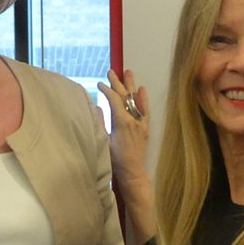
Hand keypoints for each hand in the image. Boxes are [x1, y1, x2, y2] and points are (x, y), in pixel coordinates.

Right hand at [97, 69, 156, 242]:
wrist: (132, 173)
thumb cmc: (115, 161)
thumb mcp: (104, 142)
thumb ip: (101, 123)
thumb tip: (98, 108)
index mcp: (121, 122)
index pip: (114, 100)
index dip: (107, 90)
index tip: (99, 83)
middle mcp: (133, 120)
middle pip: (125, 97)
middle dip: (118, 83)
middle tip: (112, 71)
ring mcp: (140, 123)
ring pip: (135, 100)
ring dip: (131, 86)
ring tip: (128, 72)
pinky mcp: (144, 128)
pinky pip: (145, 110)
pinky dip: (143, 99)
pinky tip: (141, 89)